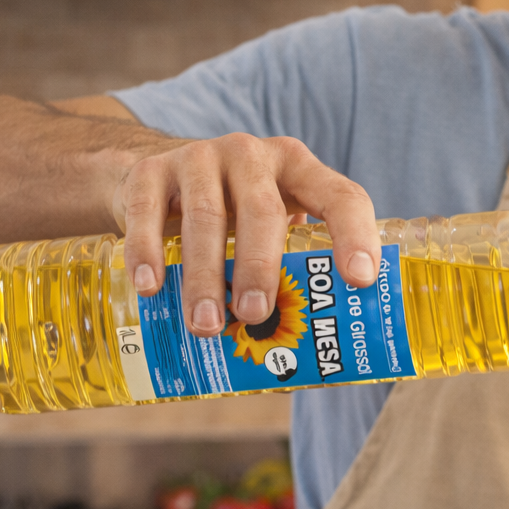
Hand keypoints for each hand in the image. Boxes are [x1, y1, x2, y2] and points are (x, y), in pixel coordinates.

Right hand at [113, 134, 380, 336]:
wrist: (159, 176)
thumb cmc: (234, 215)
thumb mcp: (274, 224)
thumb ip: (295, 266)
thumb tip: (322, 352)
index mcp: (299, 169)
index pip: (341, 197)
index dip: (355, 236)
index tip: (361, 280)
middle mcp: (253, 156)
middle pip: (263, 211)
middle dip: (260, 268)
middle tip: (254, 315)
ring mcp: (200, 158)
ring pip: (205, 215)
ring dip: (205, 275)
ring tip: (206, 324)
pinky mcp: (151, 171)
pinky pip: (147, 211)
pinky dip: (148, 252)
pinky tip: (151, 288)